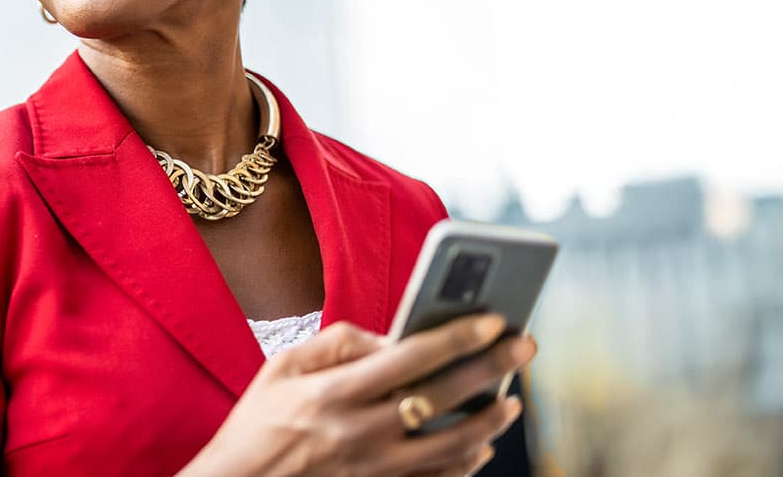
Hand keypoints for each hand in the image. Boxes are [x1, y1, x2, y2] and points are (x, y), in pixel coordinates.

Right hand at [177, 313, 535, 476]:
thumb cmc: (258, 423)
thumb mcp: (282, 367)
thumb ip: (337, 343)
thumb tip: (389, 337)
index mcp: (333, 393)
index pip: (410, 358)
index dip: (456, 336)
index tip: (493, 319)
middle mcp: (360, 432)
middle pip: (441, 397)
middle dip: (490, 367)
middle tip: (524, 346)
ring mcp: (374, 468)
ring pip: (452, 446)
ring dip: (490, 421)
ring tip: (511, 400)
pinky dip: (467, 462)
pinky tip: (483, 444)